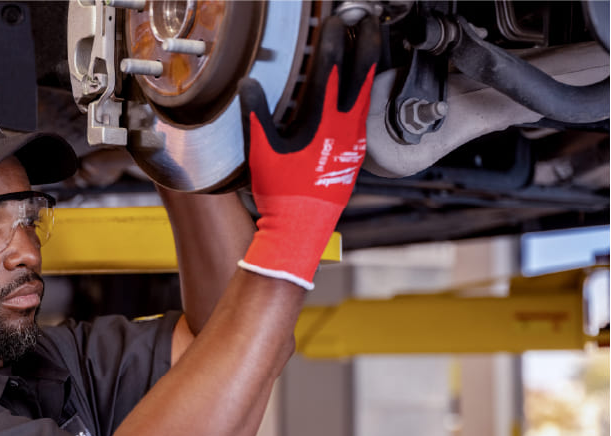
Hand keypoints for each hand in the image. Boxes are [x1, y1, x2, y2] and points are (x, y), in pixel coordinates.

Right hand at [237, 14, 379, 288]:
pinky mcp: (356, 152)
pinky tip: (365, 86)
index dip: (333, 41)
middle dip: (365, 42)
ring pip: (368, 92)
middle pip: (361, 75)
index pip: (330, 71)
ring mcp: (355, 140)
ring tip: (373, 42)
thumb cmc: (281, 194)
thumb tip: (248, 83)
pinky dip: (367, 90)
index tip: (335, 20)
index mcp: (322, 123)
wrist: (302, 229)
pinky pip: (366, 112)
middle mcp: (346, 128)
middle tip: (367, 19)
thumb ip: (256, 115)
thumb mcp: (262, 152)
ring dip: (370, 63)